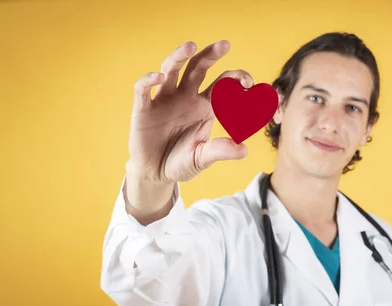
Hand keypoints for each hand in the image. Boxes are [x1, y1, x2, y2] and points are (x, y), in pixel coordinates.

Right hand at [126, 40, 253, 184]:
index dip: (235, 79)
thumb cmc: (181, 162)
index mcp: (205, 106)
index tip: (249, 82)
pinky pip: (144, 89)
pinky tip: (159, 77)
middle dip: (210, 55)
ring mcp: (164, 100)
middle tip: (224, 45)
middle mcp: (185, 97)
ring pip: (172, 70)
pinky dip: (149, 80)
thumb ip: (220, 151)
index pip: (222, 84)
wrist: (156, 174)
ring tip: (190, 46)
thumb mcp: (202, 158)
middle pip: (198, 68)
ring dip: (180, 57)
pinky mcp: (143, 108)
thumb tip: (244, 150)